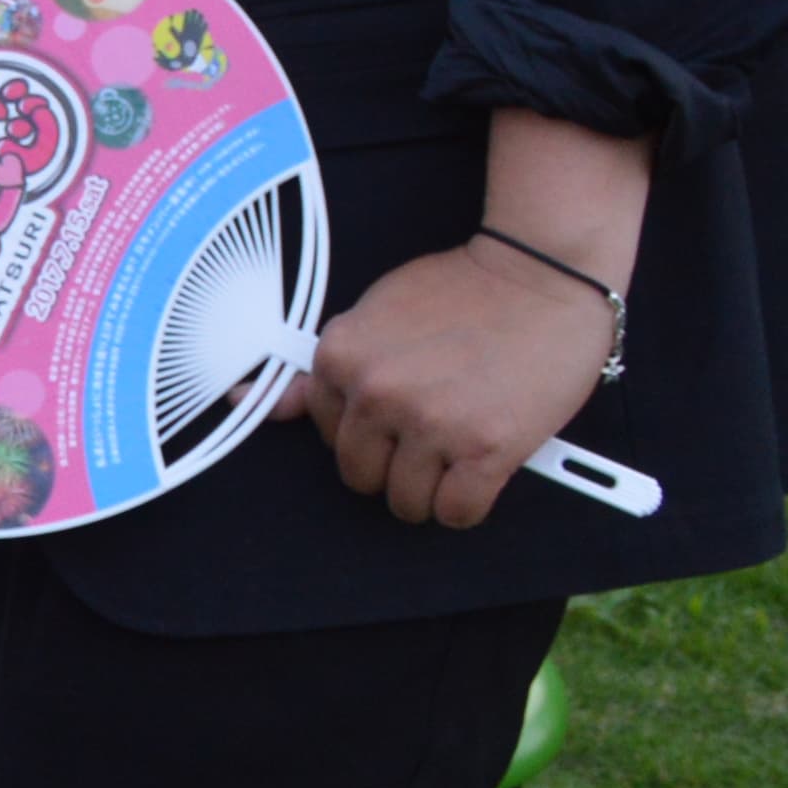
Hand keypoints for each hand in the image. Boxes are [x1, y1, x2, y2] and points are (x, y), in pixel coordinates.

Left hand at [292, 236, 619, 528]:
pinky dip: (467, 504)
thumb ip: (321, 369)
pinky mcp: (486, 449)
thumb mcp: (374, 313)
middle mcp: (377, 393)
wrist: (542, 274)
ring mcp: (431, 424)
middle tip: (429, 436)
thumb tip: (246, 399)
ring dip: (432, 489)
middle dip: (392, 465)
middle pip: (361, 476)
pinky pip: (456, 513)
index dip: (364, 429)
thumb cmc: (463, 290)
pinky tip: (481, 472)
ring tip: (456, 450)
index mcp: (340, 358)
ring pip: (406, 502)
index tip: (394, 414)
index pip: (325, 434)